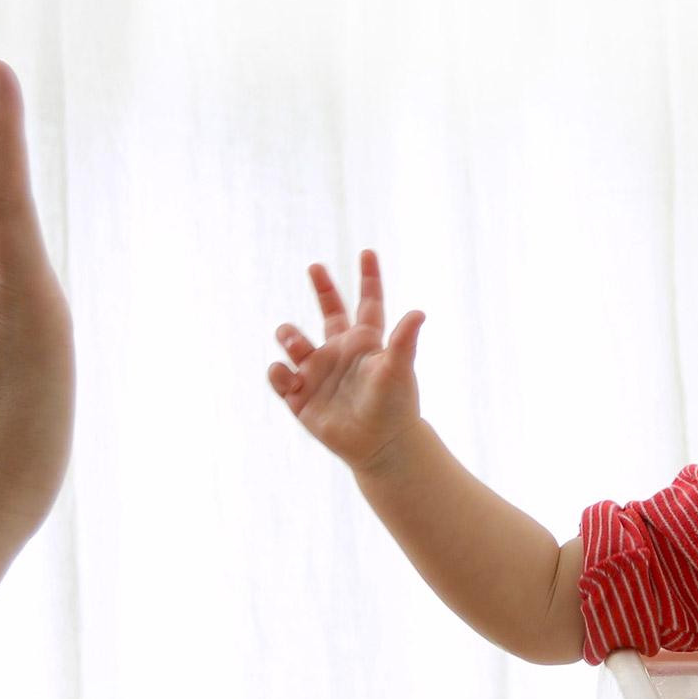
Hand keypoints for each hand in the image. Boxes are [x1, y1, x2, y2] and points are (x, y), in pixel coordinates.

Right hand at [269, 250, 425, 470]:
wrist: (380, 447)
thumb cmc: (394, 407)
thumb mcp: (397, 371)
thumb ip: (403, 341)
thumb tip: (418, 312)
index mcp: (365, 342)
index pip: (367, 303)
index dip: (368, 278)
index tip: (368, 252)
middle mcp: (340, 351)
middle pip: (329, 311)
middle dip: (322, 288)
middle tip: (316, 267)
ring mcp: (318, 371)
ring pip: (293, 341)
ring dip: (289, 335)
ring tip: (296, 345)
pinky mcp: (300, 396)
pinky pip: (279, 375)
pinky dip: (279, 372)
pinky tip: (291, 377)